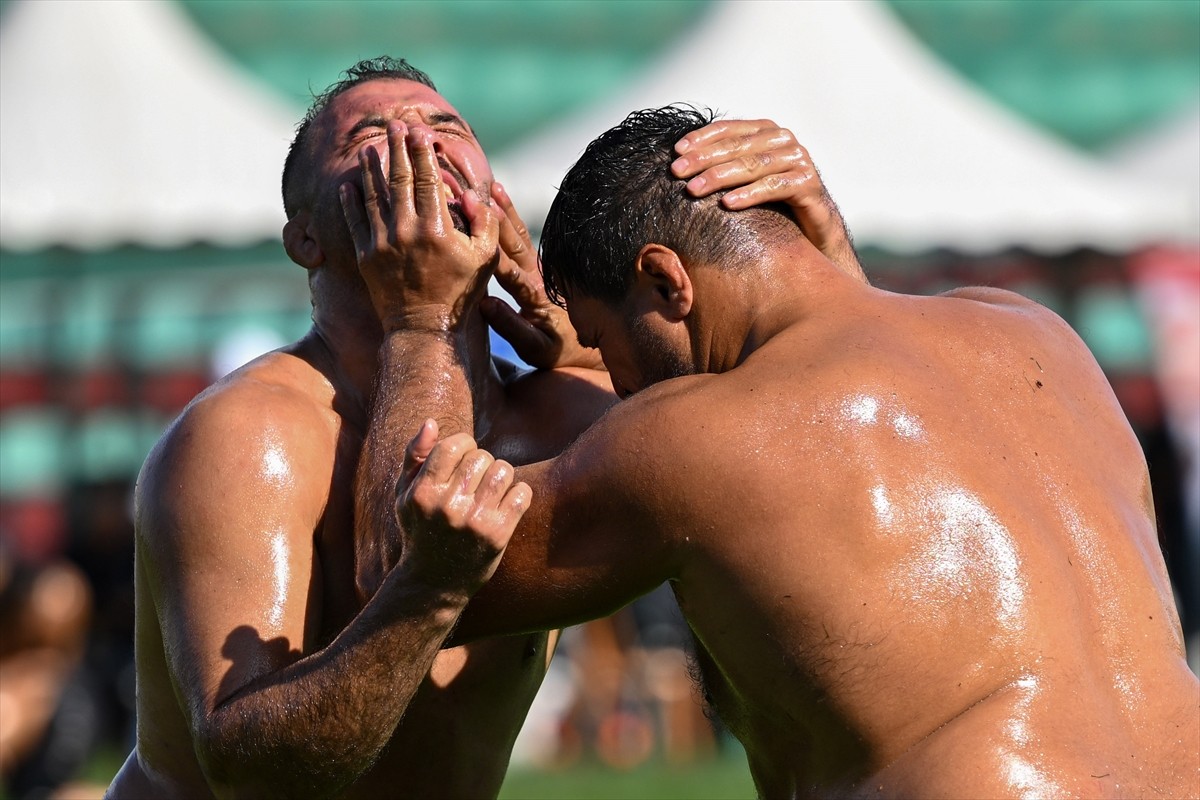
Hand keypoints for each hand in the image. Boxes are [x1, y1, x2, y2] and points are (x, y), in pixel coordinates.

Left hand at [340, 121, 500, 331]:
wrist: (423, 329)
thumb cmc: (459, 294)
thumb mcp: (484, 259)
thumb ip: (484, 224)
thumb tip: (473, 194)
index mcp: (437, 228)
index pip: (429, 180)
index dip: (424, 153)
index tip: (420, 133)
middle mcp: (407, 230)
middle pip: (400, 179)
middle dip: (397, 149)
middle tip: (393, 126)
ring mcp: (383, 243)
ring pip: (374, 196)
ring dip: (371, 169)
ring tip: (368, 148)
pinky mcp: (367, 256)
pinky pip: (355, 222)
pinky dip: (350, 202)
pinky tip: (348, 185)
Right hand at [394, 420, 531, 595]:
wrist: (433, 584)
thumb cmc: (420, 531)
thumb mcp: (405, 496)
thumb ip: (414, 457)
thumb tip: (431, 422)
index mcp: (422, 493)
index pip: (454, 445)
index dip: (464, 445)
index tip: (463, 459)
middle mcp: (447, 507)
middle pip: (482, 457)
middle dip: (482, 463)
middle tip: (476, 480)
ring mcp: (474, 522)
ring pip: (504, 470)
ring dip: (501, 476)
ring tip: (492, 489)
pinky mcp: (498, 535)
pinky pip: (522, 493)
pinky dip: (518, 494)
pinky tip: (506, 504)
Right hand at [479, 182, 605, 369]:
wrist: (587, 346)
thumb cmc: (558, 351)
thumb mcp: (536, 349)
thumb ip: (512, 328)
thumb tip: (485, 304)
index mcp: (536, 299)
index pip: (512, 275)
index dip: (493, 257)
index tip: (475, 237)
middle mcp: (539, 279)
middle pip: (516, 246)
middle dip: (498, 222)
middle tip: (479, 197)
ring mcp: (542, 270)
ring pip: (521, 237)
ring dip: (507, 211)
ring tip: (492, 186)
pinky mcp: (541, 267)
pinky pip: (523, 238)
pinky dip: (511, 218)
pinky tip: (500, 200)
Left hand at [672, 120, 865, 282]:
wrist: (812, 232)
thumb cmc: (771, 205)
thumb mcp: (743, 181)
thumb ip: (722, 166)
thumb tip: (677, 166)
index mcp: (765, 132)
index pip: (728, 128)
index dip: (701, 138)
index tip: (676, 152)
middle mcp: (783, 140)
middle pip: (737, 146)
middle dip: (704, 158)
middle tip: (677, 172)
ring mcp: (799, 160)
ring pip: (754, 164)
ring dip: (720, 176)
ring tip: (694, 189)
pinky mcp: (809, 184)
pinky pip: (775, 186)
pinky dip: (750, 194)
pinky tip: (727, 204)